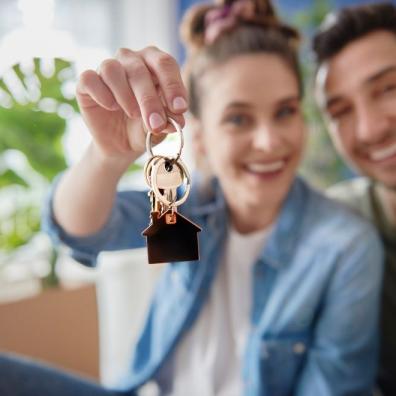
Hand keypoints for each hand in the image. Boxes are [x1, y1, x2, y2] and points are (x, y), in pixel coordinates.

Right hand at [76, 47, 187, 163]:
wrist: (121, 144)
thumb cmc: (145, 128)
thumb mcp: (159, 127)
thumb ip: (167, 121)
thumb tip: (175, 121)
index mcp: (154, 63)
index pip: (166, 64)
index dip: (173, 86)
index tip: (180, 109)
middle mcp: (131, 60)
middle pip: (140, 70)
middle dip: (150, 100)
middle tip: (156, 124)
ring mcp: (107, 68)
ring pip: (112, 70)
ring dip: (125, 95)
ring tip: (133, 114)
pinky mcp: (87, 83)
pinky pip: (90, 79)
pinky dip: (101, 94)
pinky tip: (111, 107)